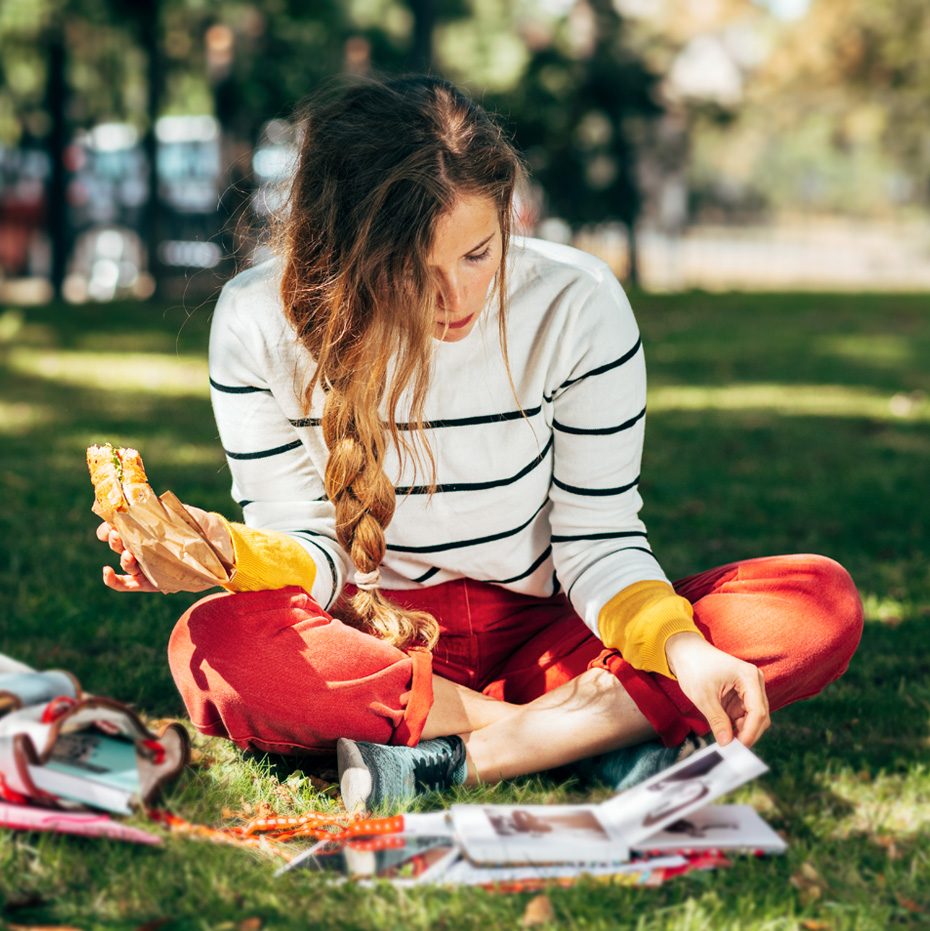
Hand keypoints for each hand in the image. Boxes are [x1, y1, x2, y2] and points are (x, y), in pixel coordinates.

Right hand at [96, 505, 232, 593]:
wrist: (221, 545)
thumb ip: (161, 508)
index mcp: (146, 529)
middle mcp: (144, 547)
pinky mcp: (154, 581)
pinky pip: (129, 584)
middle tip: (117, 534)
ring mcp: (148, 565)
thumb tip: (137, 500)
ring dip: (121, 558)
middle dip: (115, 539)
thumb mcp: (181, 513)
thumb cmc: (199, 526)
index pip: (121, 526)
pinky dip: (114, 580)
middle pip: (120, 544)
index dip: (109, 525)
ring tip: (128, 554)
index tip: (109, 522)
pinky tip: (107, 571)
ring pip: (125, 564)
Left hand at [664, 632, 769, 747]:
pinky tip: (725, 731)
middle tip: (731, 749)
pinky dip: (736, 725)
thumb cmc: (693, 667)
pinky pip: (744, 715)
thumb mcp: (703, 696)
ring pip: (753, 718)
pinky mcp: (741, 694)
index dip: (750, 732)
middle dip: (747, 733)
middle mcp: (754, 682)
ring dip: (741, 730)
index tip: (738, 747)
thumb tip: (726, 743)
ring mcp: (749, 688)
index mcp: (749, 677)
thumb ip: (717, 720)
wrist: (685, 651)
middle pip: (760, 716)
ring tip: (725, 740)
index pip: (758, 711)